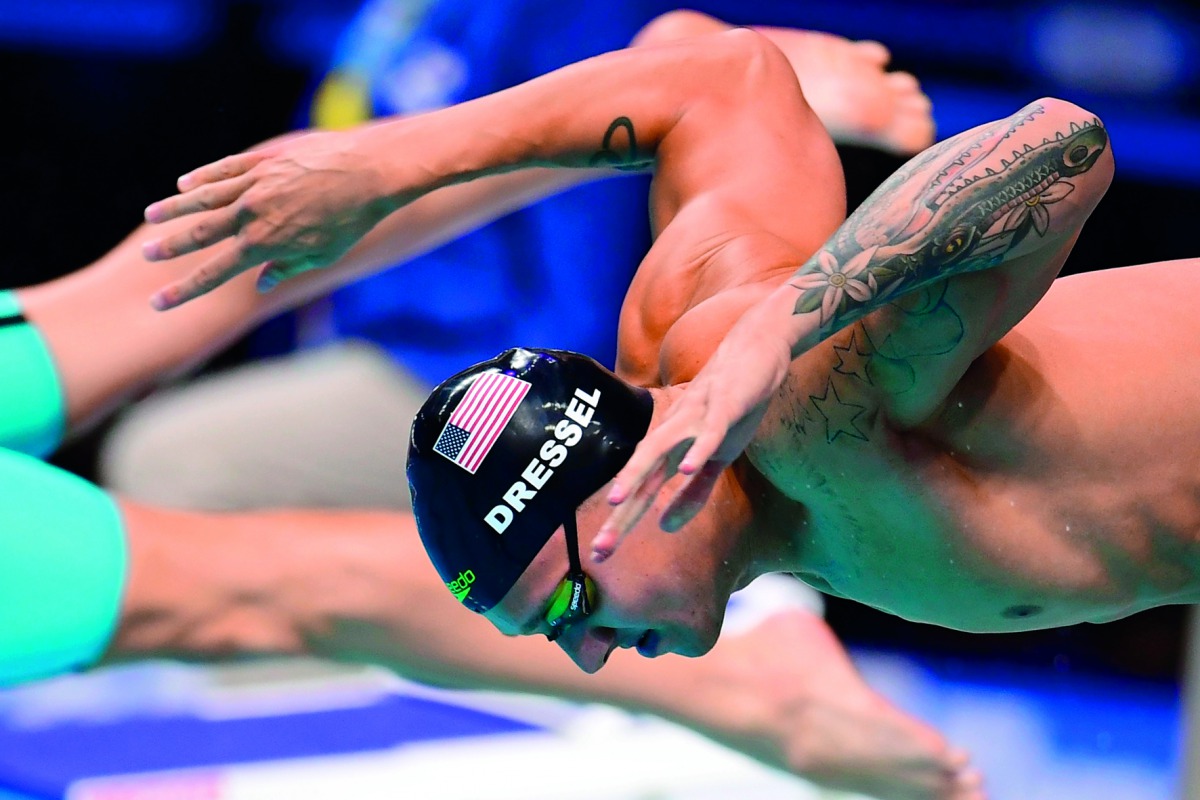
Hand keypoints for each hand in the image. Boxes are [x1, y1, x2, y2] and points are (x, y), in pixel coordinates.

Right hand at [141, 129, 398, 309]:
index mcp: (264, 244)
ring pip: (204, 197)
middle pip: (200, 233)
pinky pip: (225, 169)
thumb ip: (287, 268)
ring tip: (150, 216)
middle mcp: (251, 214)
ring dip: (175, 208)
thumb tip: (262, 283)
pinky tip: (184, 183)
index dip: (184, 290)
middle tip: (146, 256)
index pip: (214, 273)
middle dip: (170, 247)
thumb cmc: (352, 220)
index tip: (158, 302)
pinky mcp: (264, 161)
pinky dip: (203, 177)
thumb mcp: (323, 255)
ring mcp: (255, 184)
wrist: (369, 172)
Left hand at [593, 305, 793, 560]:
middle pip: (641, 476)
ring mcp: (696, 418)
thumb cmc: (733, 406)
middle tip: (599, 550)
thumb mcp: (717, 458)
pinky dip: (698, 448)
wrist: (755, 351)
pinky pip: (708, 430)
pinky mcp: (723, 405)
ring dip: (638, 473)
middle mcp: (674, 434)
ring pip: (660, 448)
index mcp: (672, 450)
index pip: (641, 492)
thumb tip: (665, 527)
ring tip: (619, 501)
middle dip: (621, 514)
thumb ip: (693, 492)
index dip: (621, 524)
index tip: (599, 555)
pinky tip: (687, 466)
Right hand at [687, 609, 985, 799]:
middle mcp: (830, 739)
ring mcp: (818, 761)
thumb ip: (835, 639)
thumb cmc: (760, 648)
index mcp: (832, 701)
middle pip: (893, 763)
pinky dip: (888, 789)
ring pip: (878, 780)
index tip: (962, 758)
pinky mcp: (807, 770)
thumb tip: (860, 616)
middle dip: (936, 776)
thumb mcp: (800, 625)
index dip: (927, 748)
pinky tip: (909, 793)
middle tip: (976, 784)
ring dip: (920, 789)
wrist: (712, 688)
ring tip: (960, 796)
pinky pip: (858, 784)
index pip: (891, 730)